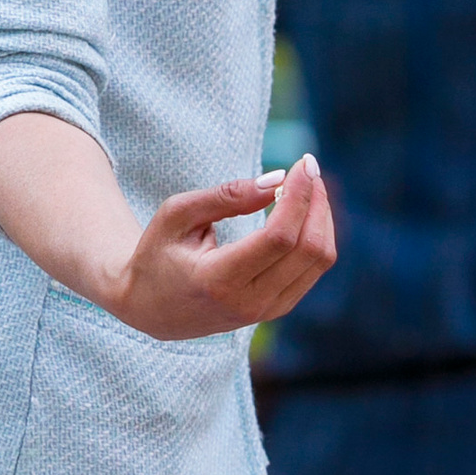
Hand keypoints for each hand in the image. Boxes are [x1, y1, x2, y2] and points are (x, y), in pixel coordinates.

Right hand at [105, 158, 337, 339]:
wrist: (154, 309)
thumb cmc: (158, 254)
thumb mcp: (177, 216)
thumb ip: (225, 197)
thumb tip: (277, 180)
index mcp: (219, 281)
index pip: (278, 238)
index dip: (298, 197)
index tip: (302, 163)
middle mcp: (250, 302)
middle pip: (307, 249)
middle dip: (315, 201)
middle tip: (308, 167)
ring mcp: (268, 310)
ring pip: (318, 260)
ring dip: (321, 217)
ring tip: (307, 184)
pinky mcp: (279, 308)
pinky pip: (313, 269)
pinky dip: (316, 235)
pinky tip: (304, 210)